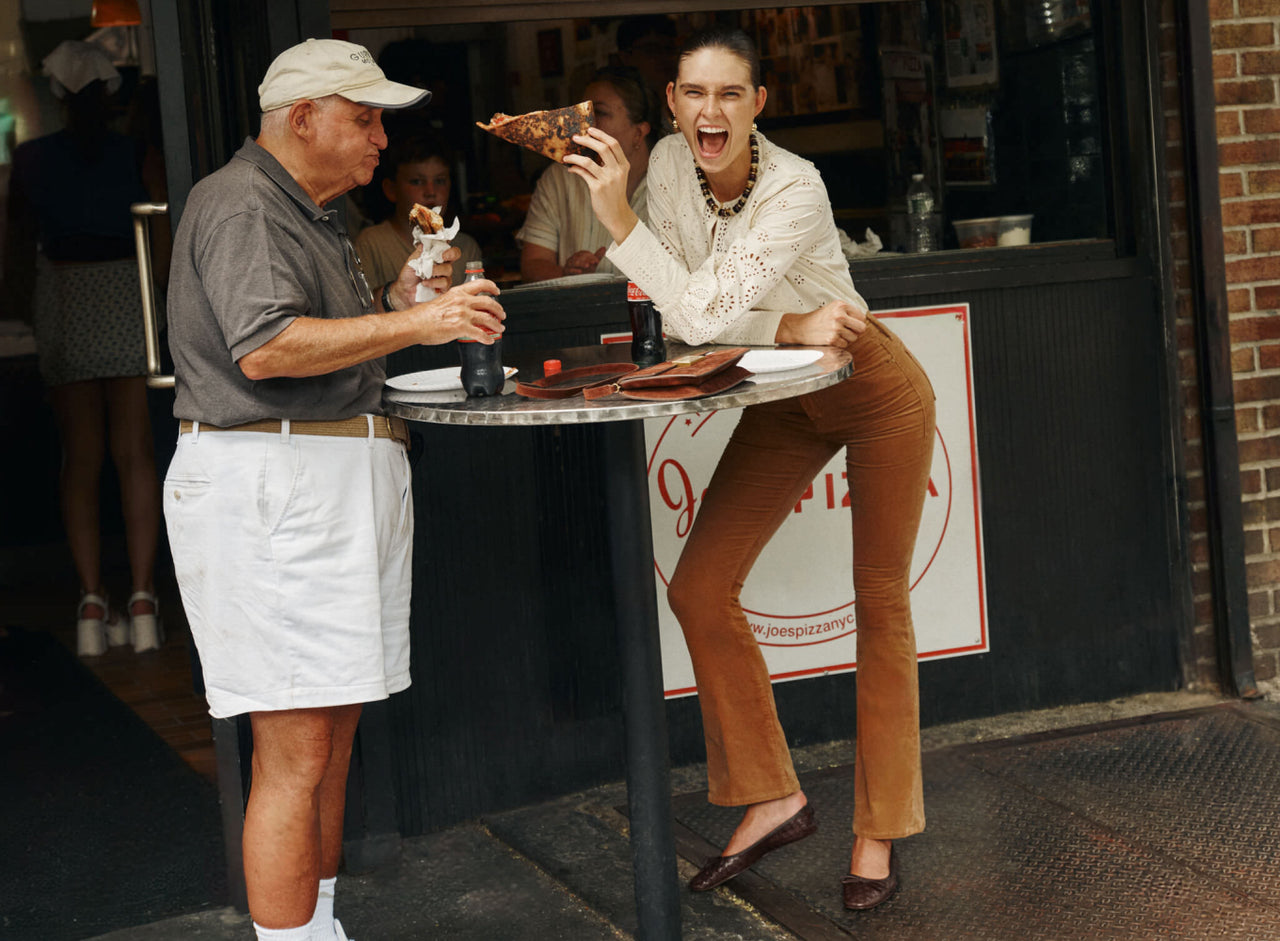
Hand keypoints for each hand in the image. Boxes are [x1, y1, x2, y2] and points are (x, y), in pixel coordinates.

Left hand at [390, 244, 460, 308]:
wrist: (405, 291)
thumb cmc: (409, 276)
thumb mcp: (412, 261)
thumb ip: (420, 253)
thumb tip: (424, 244)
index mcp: (436, 257)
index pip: (448, 249)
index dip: (449, 248)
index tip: (443, 248)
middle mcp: (443, 266)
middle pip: (454, 256)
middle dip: (450, 254)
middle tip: (442, 257)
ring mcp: (445, 277)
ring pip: (448, 270)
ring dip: (436, 270)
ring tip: (425, 274)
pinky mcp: (444, 288)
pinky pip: (444, 283)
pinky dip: (434, 282)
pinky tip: (425, 283)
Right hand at [411, 277, 505, 345]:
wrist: (415, 324)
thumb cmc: (424, 315)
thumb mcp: (443, 301)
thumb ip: (455, 303)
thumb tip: (463, 310)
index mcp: (458, 292)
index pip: (481, 284)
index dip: (492, 287)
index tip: (497, 291)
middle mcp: (462, 301)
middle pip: (489, 302)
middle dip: (499, 310)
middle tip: (502, 315)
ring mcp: (463, 314)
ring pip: (488, 318)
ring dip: (497, 325)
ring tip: (499, 328)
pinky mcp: (461, 327)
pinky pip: (480, 334)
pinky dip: (487, 338)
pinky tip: (489, 340)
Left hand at [563, 127, 638, 243]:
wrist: (617, 215)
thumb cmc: (614, 194)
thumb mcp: (617, 177)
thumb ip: (610, 163)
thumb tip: (589, 150)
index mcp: (624, 165)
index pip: (614, 144)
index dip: (601, 134)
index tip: (590, 130)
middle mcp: (617, 171)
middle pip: (602, 148)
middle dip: (587, 140)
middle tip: (575, 138)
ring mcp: (608, 180)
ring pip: (588, 161)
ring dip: (574, 156)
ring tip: (567, 156)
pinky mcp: (597, 188)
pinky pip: (582, 173)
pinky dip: (574, 169)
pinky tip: (570, 169)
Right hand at [563, 247, 605, 275]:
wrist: (572, 278)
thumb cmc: (583, 270)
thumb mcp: (591, 263)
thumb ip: (597, 256)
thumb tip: (604, 247)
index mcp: (580, 254)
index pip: (586, 254)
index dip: (592, 257)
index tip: (597, 261)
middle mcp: (574, 257)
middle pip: (580, 257)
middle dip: (588, 260)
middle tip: (594, 262)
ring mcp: (569, 264)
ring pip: (575, 262)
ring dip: (582, 264)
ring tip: (588, 265)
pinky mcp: (566, 270)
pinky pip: (570, 270)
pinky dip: (575, 270)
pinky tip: (580, 272)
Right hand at [775, 300, 867, 348]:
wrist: (800, 328)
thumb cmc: (816, 319)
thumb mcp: (832, 309)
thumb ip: (847, 313)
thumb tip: (863, 323)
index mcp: (840, 305)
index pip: (861, 316)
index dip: (856, 322)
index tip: (850, 324)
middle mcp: (839, 315)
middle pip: (861, 328)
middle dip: (855, 331)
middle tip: (846, 331)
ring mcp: (836, 328)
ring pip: (854, 338)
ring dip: (846, 338)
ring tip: (835, 334)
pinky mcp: (832, 339)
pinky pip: (845, 345)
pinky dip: (839, 344)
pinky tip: (830, 338)